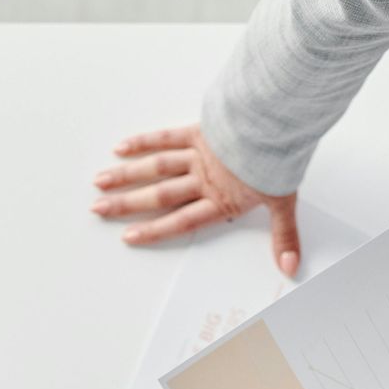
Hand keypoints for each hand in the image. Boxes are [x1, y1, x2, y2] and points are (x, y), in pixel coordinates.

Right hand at [94, 124, 301, 275]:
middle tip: (98, 208)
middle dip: (126, 203)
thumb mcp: (284, 201)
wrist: (280, 121)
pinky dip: (144, 141)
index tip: (128, 235)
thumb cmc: (280, 158)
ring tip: (101, 180)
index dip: (153, 230)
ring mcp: (198, 154)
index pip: (180, 220)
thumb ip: (284, 237)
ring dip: (126, 174)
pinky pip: (166, 137)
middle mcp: (202, 178)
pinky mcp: (199, 131)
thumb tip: (290, 268)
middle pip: (159, 194)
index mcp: (220, 199)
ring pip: (156, 167)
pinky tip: (122, 146)